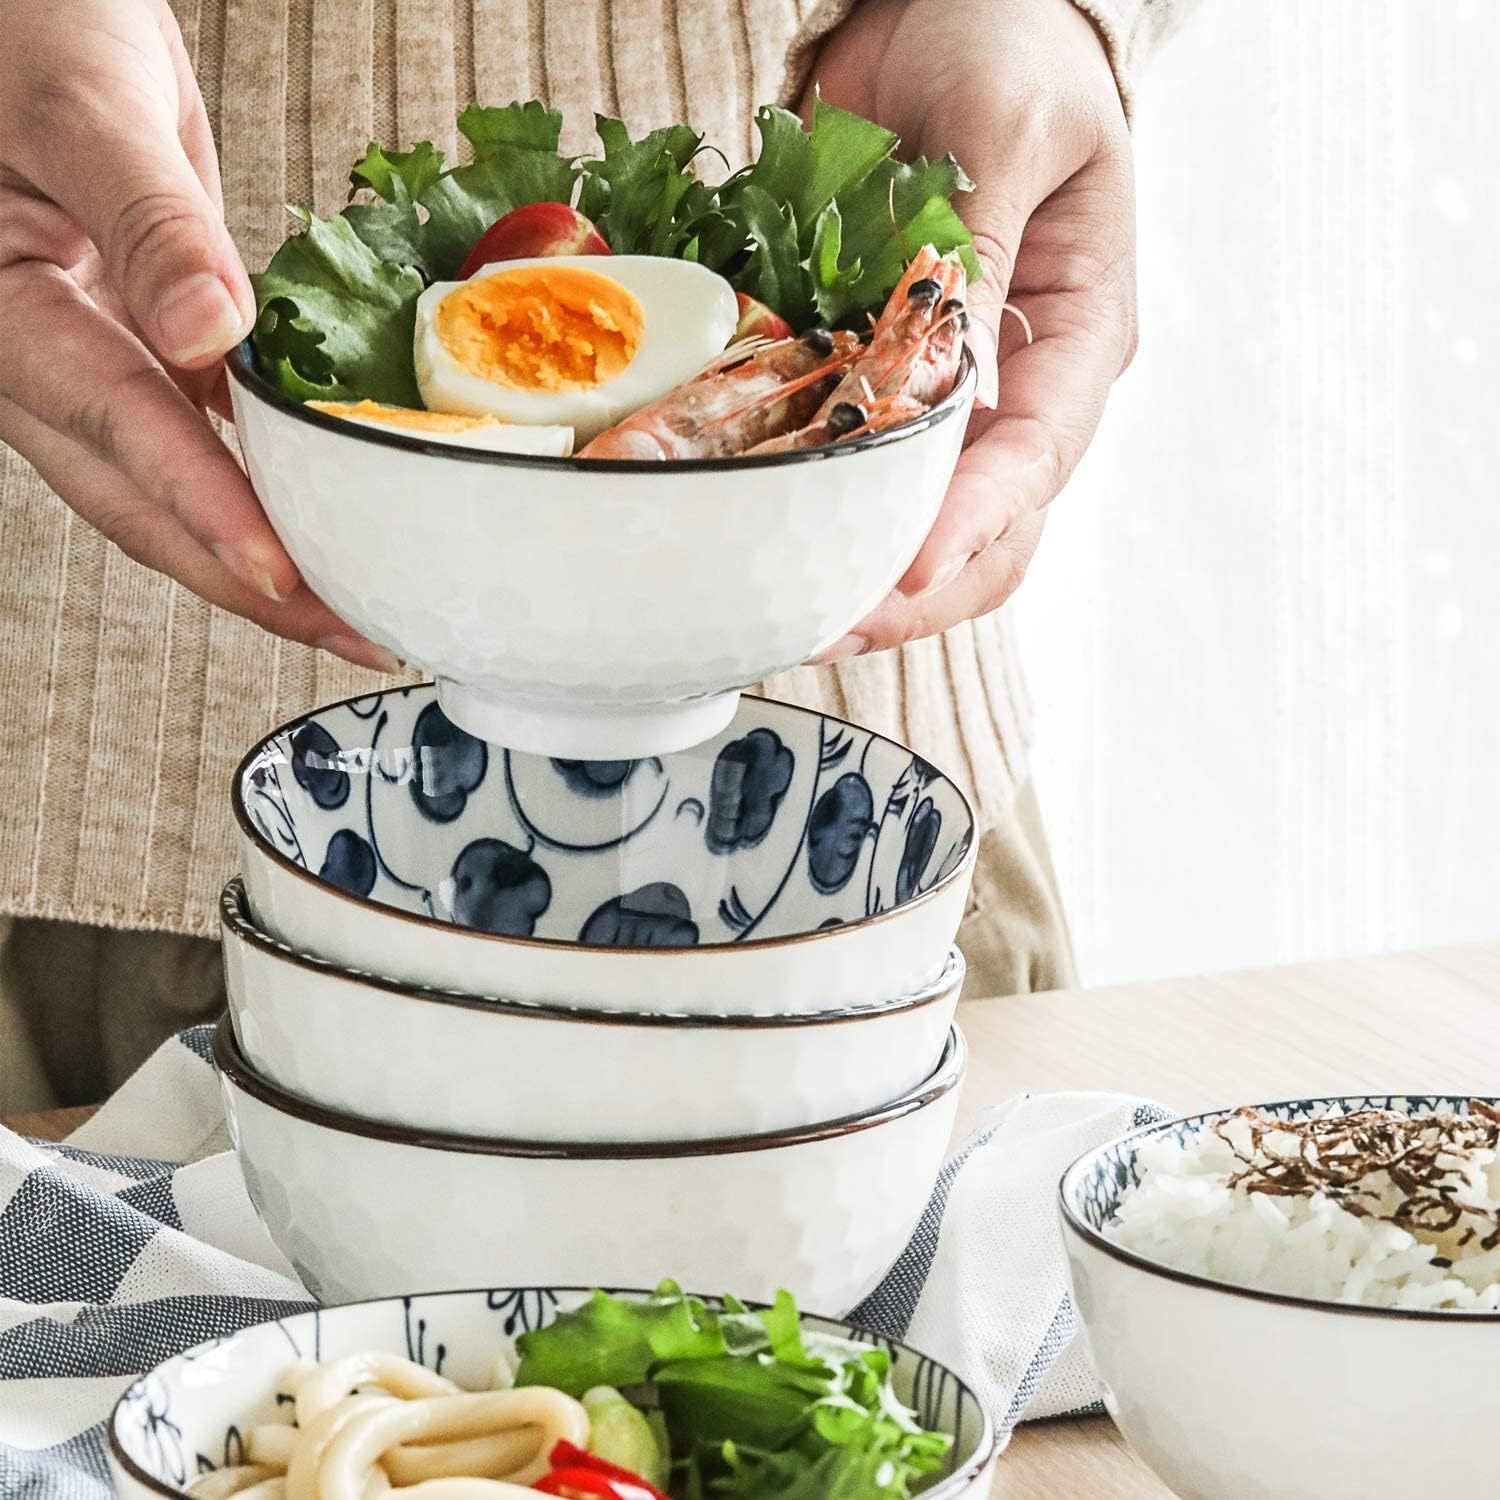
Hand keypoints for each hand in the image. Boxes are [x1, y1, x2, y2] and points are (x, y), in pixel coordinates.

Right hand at [0, 0, 395, 670]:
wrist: (29, 13)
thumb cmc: (25, 28)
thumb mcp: (84, 108)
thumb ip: (147, 221)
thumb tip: (211, 331)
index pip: (112, 423)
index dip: (202, 504)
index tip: (281, 570)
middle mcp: (39, 357)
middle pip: (141, 498)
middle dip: (248, 579)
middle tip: (352, 630)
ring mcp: (93, 360)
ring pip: (173, 487)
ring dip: (264, 551)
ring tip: (356, 605)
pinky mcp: (143, 348)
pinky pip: (202, 436)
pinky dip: (267, 483)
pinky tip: (330, 518)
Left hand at [806, 0, 1135, 659]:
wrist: (944, 8)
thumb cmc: (1008, 45)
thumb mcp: (1008, 124)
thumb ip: (980, 239)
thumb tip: (942, 349)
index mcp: (1078, 331)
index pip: (1038, 454)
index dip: (978, 522)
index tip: (912, 572)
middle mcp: (1019, 383)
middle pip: (987, 526)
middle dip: (914, 588)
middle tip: (830, 626)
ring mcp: (949, 395)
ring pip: (919, 521)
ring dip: (858, 575)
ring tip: (787, 618)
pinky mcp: (878, 379)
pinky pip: (852, 467)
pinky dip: (813, 514)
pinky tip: (759, 547)